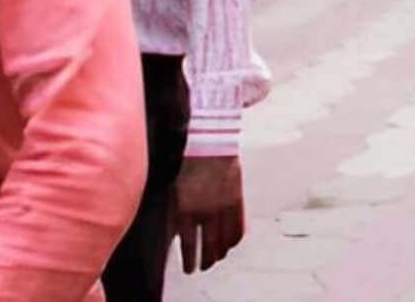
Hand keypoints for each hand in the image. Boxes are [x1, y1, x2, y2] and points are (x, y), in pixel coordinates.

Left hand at [170, 155, 245, 272]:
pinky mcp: (237, 199)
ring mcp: (224, 206)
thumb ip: (177, 215)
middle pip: (209, 244)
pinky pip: (239, 224)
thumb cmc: (189, 166)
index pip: (189, 243)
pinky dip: (236, 237)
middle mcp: (206, 211)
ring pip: (225, 237)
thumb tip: (179, 234)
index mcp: (186, 210)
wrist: (211, 146)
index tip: (190, 269)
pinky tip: (232, 242)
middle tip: (204, 267)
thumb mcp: (175, 193)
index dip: (189, 259)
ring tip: (218, 257)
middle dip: (207, 259)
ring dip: (221, 251)